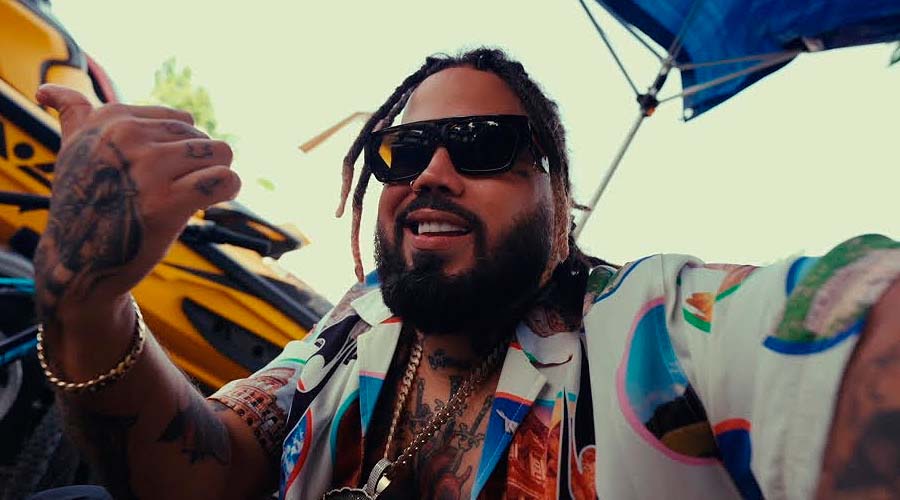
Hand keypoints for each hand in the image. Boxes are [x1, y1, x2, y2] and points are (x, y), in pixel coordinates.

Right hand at [33, 85, 240, 322]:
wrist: (75, 261)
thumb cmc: (83, 204)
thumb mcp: (71, 150)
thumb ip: (73, 115)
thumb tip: (47, 91)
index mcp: (110, 119)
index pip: (183, 120)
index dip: (182, 150)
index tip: (161, 173)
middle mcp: (127, 138)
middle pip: (203, 137)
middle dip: (198, 165)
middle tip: (174, 190)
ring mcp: (146, 171)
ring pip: (220, 153)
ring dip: (215, 176)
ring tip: (191, 195)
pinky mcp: (166, 204)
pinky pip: (224, 180)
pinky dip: (226, 190)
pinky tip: (206, 204)